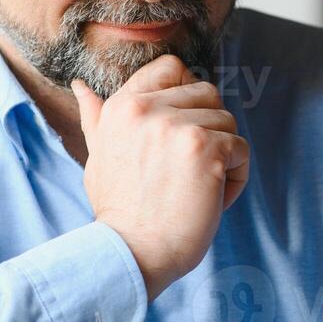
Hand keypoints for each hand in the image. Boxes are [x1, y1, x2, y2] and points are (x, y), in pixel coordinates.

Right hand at [73, 55, 249, 298]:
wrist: (131, 253)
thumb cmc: (118, 211)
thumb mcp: (98, 157)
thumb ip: (97, 119)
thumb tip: (81, 88)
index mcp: (122, 106)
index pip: (171, 68)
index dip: (189, 94)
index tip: (184, 130)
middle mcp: (147, 109)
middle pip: (207, 93)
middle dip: (209, 128)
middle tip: (192, 168)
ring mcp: (178, 127)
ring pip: (227, 121)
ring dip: (224, 156)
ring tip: (201, 187)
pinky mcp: (207, 150)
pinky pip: (241, 149)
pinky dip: (236, 177)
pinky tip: (214, 199)